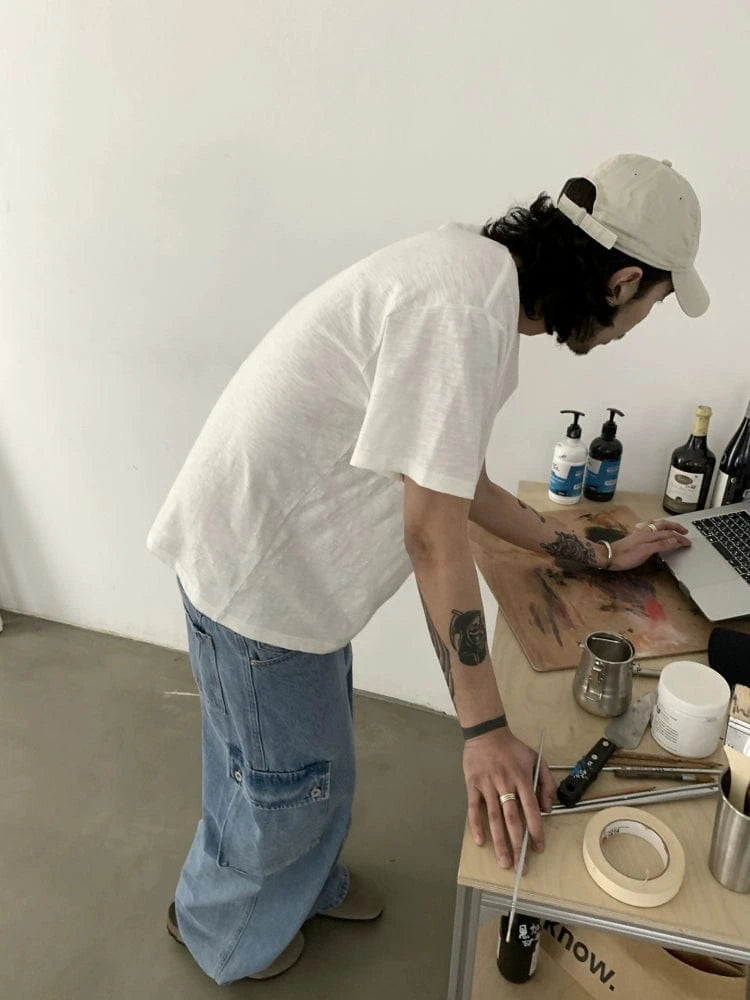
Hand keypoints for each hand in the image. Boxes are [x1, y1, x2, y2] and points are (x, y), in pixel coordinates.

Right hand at [463, 727, 556, 869]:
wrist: (487, 733)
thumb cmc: (513, 749)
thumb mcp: (536, 759)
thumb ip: (546, 783)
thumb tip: (548, 808)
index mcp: (522, 778)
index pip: (531, 809)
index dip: (536, 830)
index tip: (539, 848)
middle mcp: (505, 784)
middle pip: (512, 819)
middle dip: (517, 845)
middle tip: (520, 866)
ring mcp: (487, 785)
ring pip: (494, 818)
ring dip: (499, 842)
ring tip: (504, 862)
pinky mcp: (472, 785)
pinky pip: (473, 808)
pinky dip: (476, 825)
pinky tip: (480, 842)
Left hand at [606, 519, 690, 571]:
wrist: (608, 556)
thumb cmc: (625, 557)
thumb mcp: (645, 552)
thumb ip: (660, 545)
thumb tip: (674, 540)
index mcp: (649, 535)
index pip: (669, 534)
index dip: (680, 538)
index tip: (688, 542)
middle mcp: (644, 532)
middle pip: (663, 525)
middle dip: (675, 527)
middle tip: (684, 531)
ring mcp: (639, 533)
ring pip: (656, 525)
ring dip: (666, 525)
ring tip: (672, 527)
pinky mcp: (634, 537)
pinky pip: (649, 528)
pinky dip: (656, 528)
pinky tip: (654, 530)